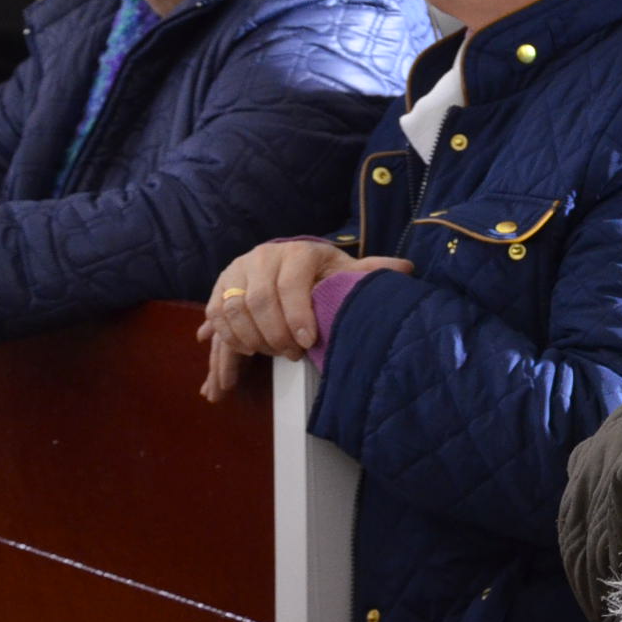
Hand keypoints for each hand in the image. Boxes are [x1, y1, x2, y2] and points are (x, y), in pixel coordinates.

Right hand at [198, 239, 411, 401]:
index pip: (290, 285)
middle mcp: (261, 258)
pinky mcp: (219, 289)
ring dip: (248, 341)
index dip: (296, 316)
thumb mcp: (344, 270)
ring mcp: (235, 273)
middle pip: (257, 302)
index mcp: (295, 253)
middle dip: (274, 334)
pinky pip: (215, 319)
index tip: (307, 344)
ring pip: (232, 312)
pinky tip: (233, 367)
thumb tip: (405, 269)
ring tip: (267, 357)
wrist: (287, 259)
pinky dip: (224, 344)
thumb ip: (369, 272)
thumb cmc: (321, 271)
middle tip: (291, 356)